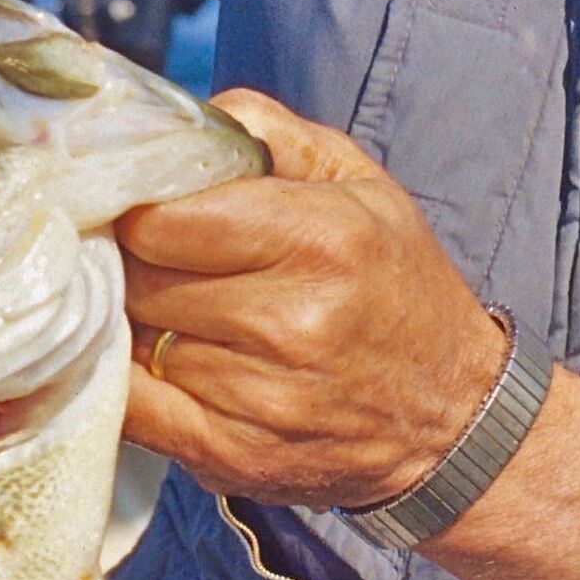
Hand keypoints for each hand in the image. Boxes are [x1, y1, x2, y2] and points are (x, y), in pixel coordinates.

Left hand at [121, 90, 579, 579]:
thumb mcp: (358, 182)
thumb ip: (266, 133)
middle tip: (150, 266)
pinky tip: (152, 366)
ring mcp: (261, 398)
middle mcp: (292, 321)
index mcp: (321, 238)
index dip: (138, 212)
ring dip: (137, 329)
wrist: (453, 417)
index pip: (162, 219)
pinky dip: (127, 386)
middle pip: (139, 282)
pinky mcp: (235, 458)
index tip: (142, 214)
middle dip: (132, 269)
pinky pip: (134, 413)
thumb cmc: (395, 285)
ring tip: (172, 318)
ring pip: (134, 345)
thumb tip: (169, 121)